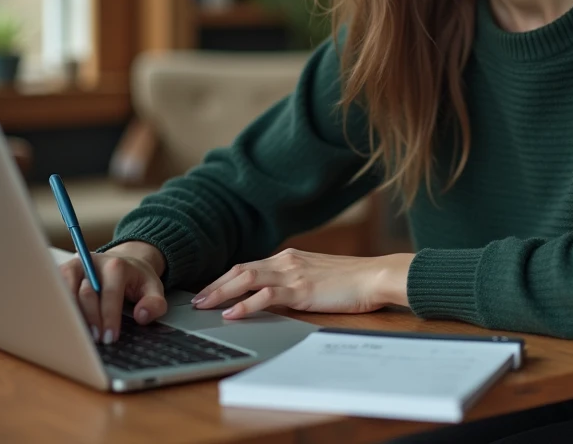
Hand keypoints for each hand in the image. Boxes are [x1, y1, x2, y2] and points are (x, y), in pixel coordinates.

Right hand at [59, 241, 167, 343]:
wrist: (123, 262)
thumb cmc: (136, 279)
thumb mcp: (153, 287)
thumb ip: (155, 303)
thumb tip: (141, 316)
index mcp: (116, 265)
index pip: (110, 293)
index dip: (109, 318)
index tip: (110, 338)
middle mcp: (92, 262)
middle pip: (85, 294)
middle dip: (91, 320)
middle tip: (95, 340)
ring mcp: (75, 267)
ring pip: (66, 292)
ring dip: (71, 315)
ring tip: (79, 335)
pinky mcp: (62, 272)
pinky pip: (54, 290)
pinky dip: (58, 308)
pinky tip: (65, 324)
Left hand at [192, 249, 414, 318]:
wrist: (375, 276)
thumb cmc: (353, 281)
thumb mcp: (318, 277)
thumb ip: (296, 282)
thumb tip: (278, 297)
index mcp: (291, 258)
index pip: (249, 266)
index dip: (226, 278)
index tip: (210, 290)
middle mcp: (287, 261)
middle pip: (241, 270)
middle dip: (216, 285)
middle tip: (196, 300)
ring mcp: (293, 274)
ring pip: (246, 280)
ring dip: (221, 293)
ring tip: (204, 306)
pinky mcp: (301, 290)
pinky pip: (266, 297)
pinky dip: (245, 305)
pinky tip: (232, 314)